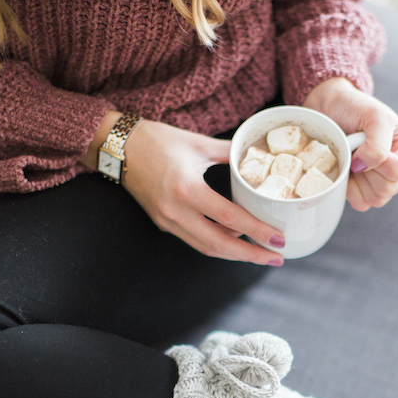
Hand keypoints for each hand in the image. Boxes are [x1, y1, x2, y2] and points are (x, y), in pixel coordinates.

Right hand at [86, 116, 284, 264]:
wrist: (118, 146)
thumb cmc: (157, 140)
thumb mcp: (199, 143)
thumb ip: (230, 153)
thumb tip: (257, 156)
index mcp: (188, 189)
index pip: (230, 218)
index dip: (258, 231)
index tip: (279, 238)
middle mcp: (176, 211)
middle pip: (220, 245)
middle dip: (251, 255)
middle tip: (277, 258)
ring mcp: (168, 221)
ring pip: (207, 247)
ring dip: (235, 254)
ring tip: (261, 254)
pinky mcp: (163, 223)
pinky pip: (195, 240)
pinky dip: (217, 244)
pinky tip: (236, 241)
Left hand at [303, 77, 397, 211]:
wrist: (331, 111)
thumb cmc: (356, 109)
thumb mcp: (374, 117)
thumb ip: (377, 143)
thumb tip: (362, 167)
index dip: (377, 160)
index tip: (365, 141)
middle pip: (387, 188)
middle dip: (367, 169)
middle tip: (358, 149)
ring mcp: (386, 184)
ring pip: (376, 199)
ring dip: (358, 179)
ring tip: (354, 157)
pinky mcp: (367, 193)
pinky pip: (361, 203)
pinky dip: (350, 189)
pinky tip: (348, 171)